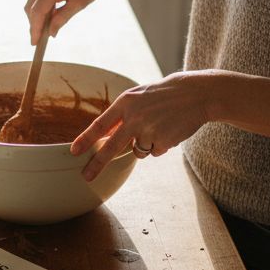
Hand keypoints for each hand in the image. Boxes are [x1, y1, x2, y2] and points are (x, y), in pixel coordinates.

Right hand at [25, 0, 118, 43]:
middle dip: (34, 24)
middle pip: (31, 6)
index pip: (38, 10)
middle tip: (40, 40)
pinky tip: (51, 15)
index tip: (35, 42)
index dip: (35, 28)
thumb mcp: (82, 2)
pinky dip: (42, 7)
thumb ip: (64, 17)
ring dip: (38, 16)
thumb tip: (51, 33)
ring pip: (32, 1)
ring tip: (47, 29)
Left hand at [70, 70, 232, 180]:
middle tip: (86, 176)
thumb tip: (104, 137)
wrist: (195, 94)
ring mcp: (149, 130)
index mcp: (125, 102)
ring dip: (145, 143)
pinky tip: (169, 129)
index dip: (86, 139)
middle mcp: (134, 117)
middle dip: (97, 164)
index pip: (100, 124)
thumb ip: (122, 115)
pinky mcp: (163, 141)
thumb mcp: (139, 98)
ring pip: (138, 150)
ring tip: (160, 124)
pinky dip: (160, 144)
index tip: (73, 151)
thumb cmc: (163, 95)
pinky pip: (154, 151)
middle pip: (111, 147)